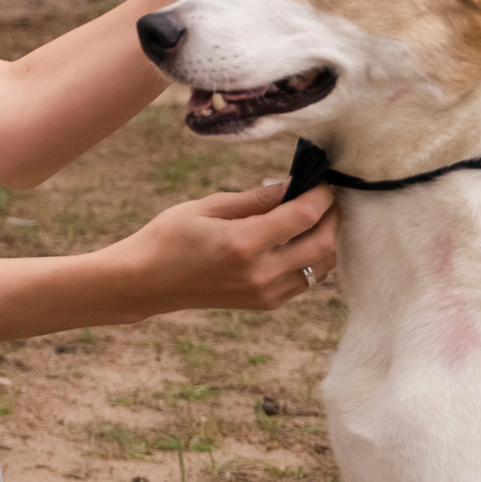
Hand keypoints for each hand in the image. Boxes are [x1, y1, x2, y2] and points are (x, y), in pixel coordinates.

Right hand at [121, 174, 337, 314]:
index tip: (322, 177)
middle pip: (323, 244)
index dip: (322, 193)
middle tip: (326, 194)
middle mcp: (261, 273)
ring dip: (327, 238)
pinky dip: (314, 258)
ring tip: (315, 214)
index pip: (304, 216)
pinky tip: (300, 239)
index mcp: (244, 243)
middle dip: (333, 215)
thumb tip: (293, 183)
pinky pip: (306, 281)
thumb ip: (255, 198)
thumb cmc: (170, 236)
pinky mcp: (265, 304)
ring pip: (322, 266)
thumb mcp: (208, 206)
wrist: (147, 282)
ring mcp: (265, 293)